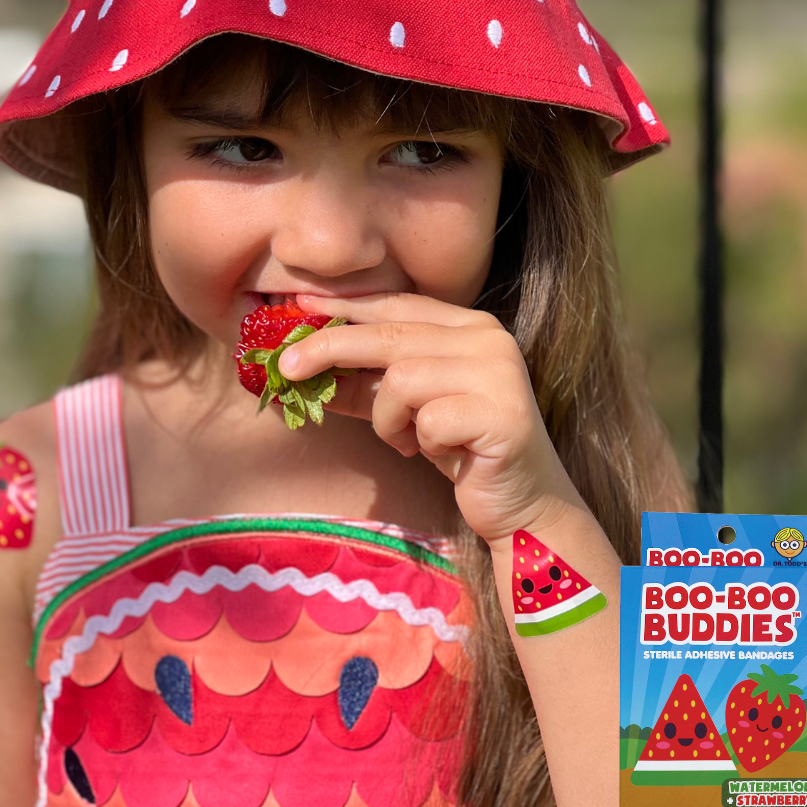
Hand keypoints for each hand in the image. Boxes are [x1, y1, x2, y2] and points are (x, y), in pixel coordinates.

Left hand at [276, 292, 585, 546]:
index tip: (297, 306)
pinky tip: (439, 453)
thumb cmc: (460, 449)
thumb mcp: (405, 409)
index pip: (397, 303)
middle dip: (329, 348)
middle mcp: (489, 340)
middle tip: (284, 368)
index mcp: (470, 326)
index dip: (345, 304)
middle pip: (390, 334)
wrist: (522, 503)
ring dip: (387, 418)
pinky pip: (427, 420)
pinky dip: (418, 441)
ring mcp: (499, 374)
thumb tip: (297, 368)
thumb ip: (363, 383)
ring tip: (405, 440)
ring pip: (402, 379)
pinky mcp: (503, 414)